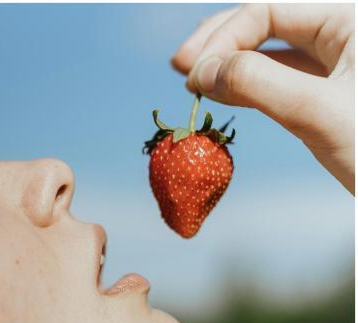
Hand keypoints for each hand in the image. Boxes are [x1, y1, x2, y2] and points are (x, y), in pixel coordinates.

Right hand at [171, 4, 353, 192]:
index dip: (225, 38)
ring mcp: (338, 61)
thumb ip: (258, 84)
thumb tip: (202, 72)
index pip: (270, 8)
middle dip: (222, 44)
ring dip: (233, 65)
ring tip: (196, 82)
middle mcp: (344, 30)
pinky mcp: (331, 92)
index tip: (193, 77)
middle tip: (181, 70)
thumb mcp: (317, 114)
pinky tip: (226, 95)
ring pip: (273, 50)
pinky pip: (283, 78)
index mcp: (350, 15)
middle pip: (268, 20)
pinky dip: (251, 87)